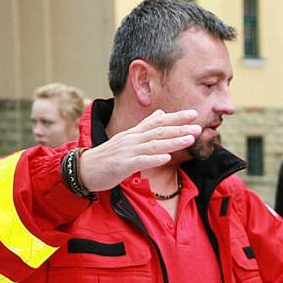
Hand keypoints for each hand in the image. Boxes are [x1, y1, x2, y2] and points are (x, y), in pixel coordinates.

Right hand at [78, 110, 201, 191]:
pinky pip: (140, 161)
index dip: (175, 118)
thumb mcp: (127, 138)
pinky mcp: (122, 165)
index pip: (158, 123)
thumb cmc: (108, 156)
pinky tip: (166, 158)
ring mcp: (127, 151)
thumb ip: (144, 126)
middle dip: (179, 128)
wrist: (84, 169)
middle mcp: (132, 139)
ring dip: (172, 141)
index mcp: (135, 133)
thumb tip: (160, 113)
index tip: (193, 114)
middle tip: (198, 125)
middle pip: (159, 132)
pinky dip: (153, 159)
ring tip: (189, 139)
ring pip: (153, 145)